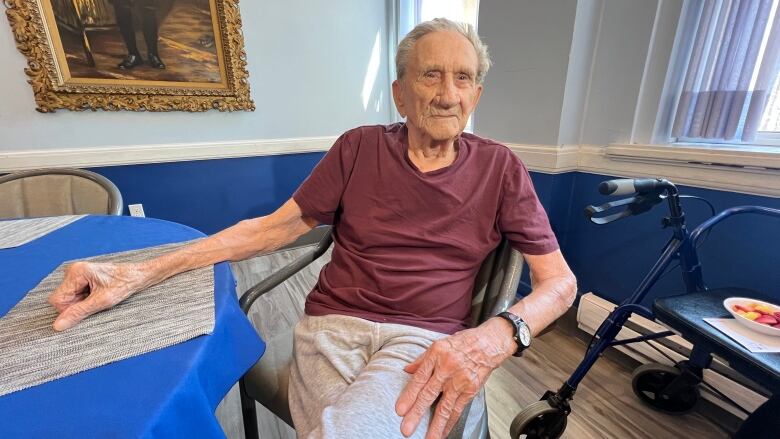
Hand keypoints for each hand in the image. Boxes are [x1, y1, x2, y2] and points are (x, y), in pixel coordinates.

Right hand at [48, 261, 148, 330]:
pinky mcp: (81, 278)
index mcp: (76, 272)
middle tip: (95, 302)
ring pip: (69, 298)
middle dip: (76, 305)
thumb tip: (58, 325)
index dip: (69, 309)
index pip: (57, 300)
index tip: (87, 308)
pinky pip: (75, 295)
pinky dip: (85, 299)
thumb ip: (78, 312)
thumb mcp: (102, 301)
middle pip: (62, 299)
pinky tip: (97, 295)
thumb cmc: (124, 284)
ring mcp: (77, 274)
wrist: (137, 276)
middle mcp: (73, 270)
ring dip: (81, 303)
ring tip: (98, 297)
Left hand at [395, 318, 515, 438]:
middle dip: (416, 413)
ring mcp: (460, 380)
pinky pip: (458, 409)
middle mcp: (447, 368)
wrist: (490, 342)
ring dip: (435, 425)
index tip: (400, 410)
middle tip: (407, 428)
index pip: (419, 378)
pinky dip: (450, 422)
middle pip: (429, 394)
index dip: (409, 395)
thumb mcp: (439, 344)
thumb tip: (407, 370)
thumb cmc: (464, 342)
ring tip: (428, 438)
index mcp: (436, 354)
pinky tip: (443, 432)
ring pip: (445, 406)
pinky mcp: (471, 389)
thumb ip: (422, 359)